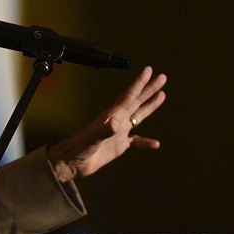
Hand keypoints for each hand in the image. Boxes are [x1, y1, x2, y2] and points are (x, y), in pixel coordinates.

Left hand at [48, 66, 166, 179]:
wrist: (71, 162)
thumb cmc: (78, 148)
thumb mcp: (92, 138)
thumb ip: (105, 130)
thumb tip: (117, 124)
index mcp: (111, 115)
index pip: (129, 95)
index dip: (139, 83)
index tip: (149, 70)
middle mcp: (117, 120)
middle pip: (137, 101)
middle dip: (149, 89)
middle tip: (162, 77)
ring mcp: (118, 132)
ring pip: (138, 116)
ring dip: (150, 106)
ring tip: (162, 95)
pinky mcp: (119, 145)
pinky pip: (136, 141)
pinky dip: (146, 142)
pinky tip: (155, 144)